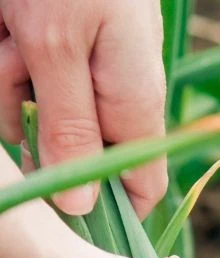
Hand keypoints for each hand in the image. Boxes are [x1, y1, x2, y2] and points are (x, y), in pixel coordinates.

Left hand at [0, 0, 167, 216]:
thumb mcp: (53, 46)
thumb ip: (68, 127)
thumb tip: (85, 207)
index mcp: (135, 100)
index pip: (142, 188)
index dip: (104, 207)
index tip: (56, 205)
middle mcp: (115, 90)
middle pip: (70, 148)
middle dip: (25, 121)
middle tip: (13, 64)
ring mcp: (84, 65)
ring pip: (32, 109)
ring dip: (4, 82)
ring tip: (8, 27)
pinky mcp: (54, 44)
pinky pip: (19, 76)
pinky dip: (4, 57)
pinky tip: (7, 23)